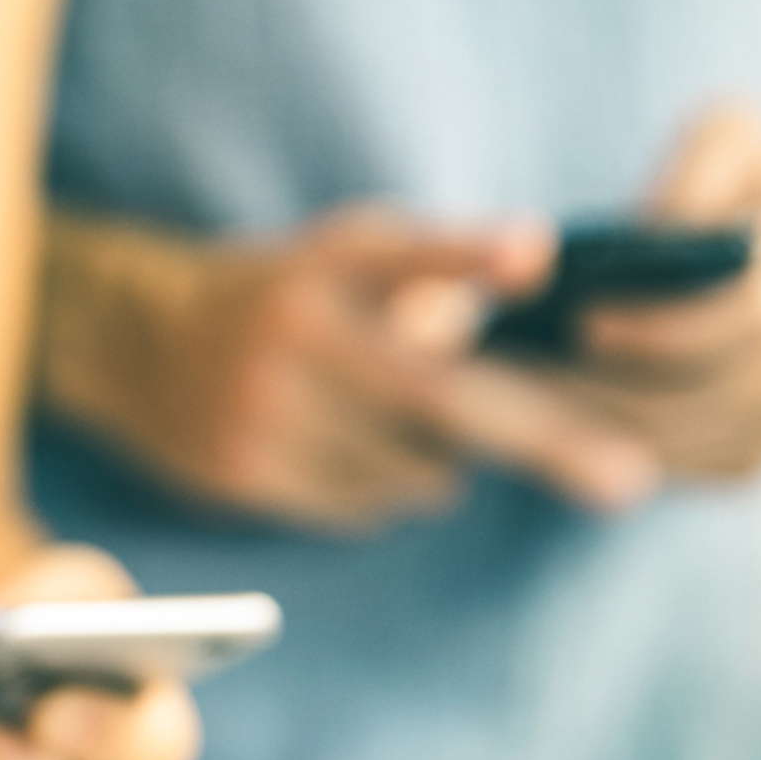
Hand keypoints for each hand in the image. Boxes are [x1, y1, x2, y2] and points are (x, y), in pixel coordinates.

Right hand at [39, 206, 660, 529]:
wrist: (131, 337)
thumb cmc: (279, 294)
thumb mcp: (343, 253)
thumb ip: (430, 272)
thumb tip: (534, 292)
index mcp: (326, 269)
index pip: (408, 256)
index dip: (470, 257)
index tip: (535, 257)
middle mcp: (294, 338)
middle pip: (439, 399)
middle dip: (545, 440)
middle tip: (629, 480)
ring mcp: (263, 413)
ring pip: (408, 471)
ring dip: (438, 461)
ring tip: (395, 424)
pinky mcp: (240, 472)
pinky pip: (359, 506)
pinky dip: (381, 489)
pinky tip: (347, 450)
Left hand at [560, 106, 760, 475]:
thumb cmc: (751, 178)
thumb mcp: (730, 138)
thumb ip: (693, 177)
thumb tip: (648, 240)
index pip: (752, 314)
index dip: (664, 328)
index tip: (585, 323)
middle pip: (719, 393)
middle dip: (618, 391)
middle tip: (528, 382)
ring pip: (709, 441)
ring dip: (616, 432)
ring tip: (531, 408)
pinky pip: (708, 466)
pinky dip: (643, 453)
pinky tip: (575, 429)